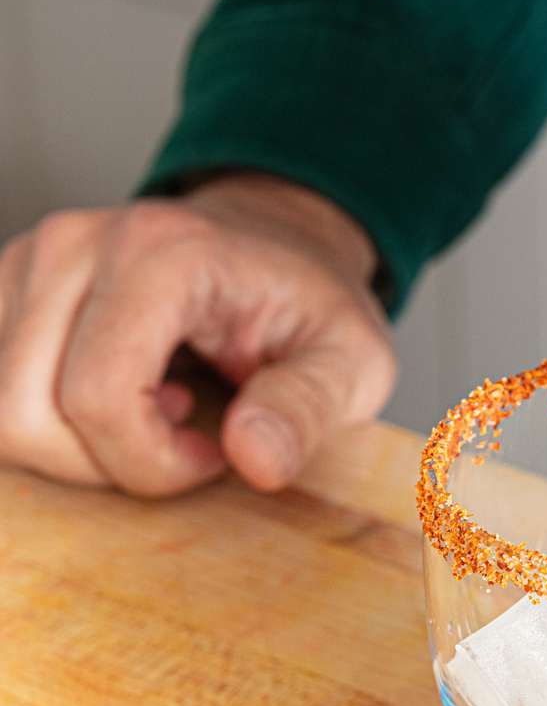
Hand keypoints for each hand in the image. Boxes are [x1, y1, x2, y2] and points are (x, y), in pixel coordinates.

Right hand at [0, 173, 394, 494]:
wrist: (280, 248)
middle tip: (187, 441)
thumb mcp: (353, 362)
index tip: (216, 455)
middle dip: (106, 462)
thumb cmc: (311, 306)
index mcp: (164, 252)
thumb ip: (309, 407)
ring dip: (77, 445)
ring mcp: (30, 261)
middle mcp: (78, 243)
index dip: (151, 460)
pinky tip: (121, 395)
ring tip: (158, 411)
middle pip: (23, 411)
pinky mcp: (9, 290)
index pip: (98, 396)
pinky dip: (52, 422)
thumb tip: (255, 458)